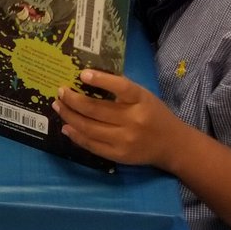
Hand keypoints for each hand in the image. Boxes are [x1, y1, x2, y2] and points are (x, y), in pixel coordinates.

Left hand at [52, 69, 185, 166]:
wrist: (172, 145)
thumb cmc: (154, 114)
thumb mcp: (143, 96)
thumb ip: (121, 89)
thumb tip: (87, 79)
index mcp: (141, 100)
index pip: (121, 87)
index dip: (101, 80)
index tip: (82, 74)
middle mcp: (134, 120)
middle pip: (96, 109)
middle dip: (72, 100)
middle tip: (60, 92)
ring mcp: (125, 140)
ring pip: (89, 128)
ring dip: (69, 116)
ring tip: (58, 106)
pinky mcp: (119, 155)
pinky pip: (92, 145)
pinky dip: (76, 135)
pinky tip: (66, 126)